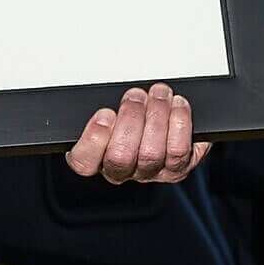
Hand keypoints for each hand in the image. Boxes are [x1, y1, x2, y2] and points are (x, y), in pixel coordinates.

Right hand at [66, 82, 203, 184]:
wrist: (169, 127)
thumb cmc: (134, 117)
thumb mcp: (112, 107)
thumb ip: (106, 104)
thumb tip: (111, 93)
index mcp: (97, 157)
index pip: (84, 162)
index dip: (93, 139)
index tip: (104, 114)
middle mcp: (123, 171)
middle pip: (121, 156)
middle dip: (131, 118)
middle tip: (136, 96)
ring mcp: (150, 172)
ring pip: (151, 153)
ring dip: (157, 116)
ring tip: (159, 94)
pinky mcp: (177, 168)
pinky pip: (179, 151)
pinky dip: (179, 122)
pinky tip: (177, 105)